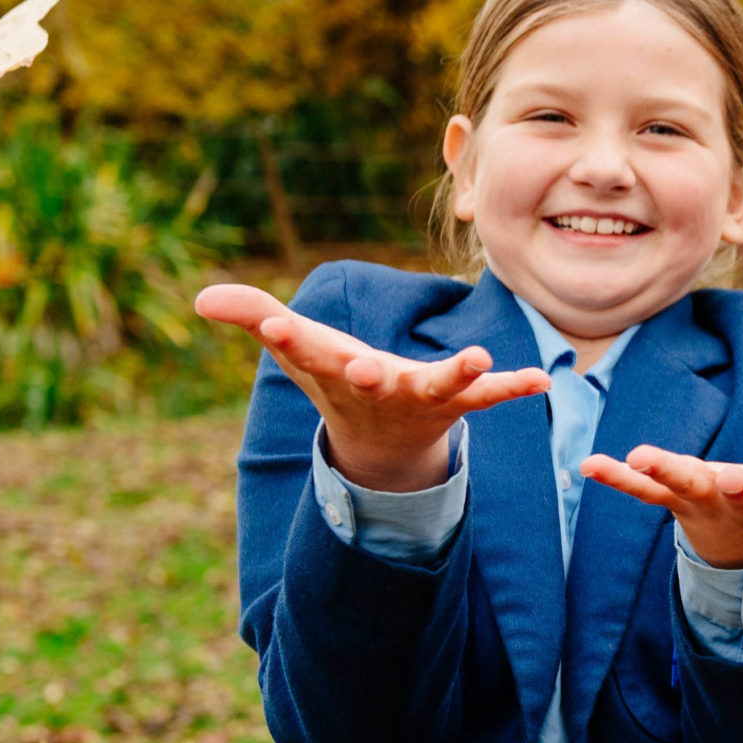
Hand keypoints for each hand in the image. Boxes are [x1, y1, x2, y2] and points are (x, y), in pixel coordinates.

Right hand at [197, 283, 548, 491]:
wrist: (383, 443)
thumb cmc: (338, 380)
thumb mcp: (298, 347)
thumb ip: (255, 317)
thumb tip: (201, 298)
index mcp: (334, 370)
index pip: (305, 351)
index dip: (288, 337)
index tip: (272, 323)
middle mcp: (376, 388)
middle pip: (368, 381)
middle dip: (364, 373)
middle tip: (363, 368)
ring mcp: (420, 397)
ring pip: (438, 389)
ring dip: (457, 374)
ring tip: (479, 358)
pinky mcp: (459, 401)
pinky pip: (489, 397)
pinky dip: (513, 388)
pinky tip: (541, 379)